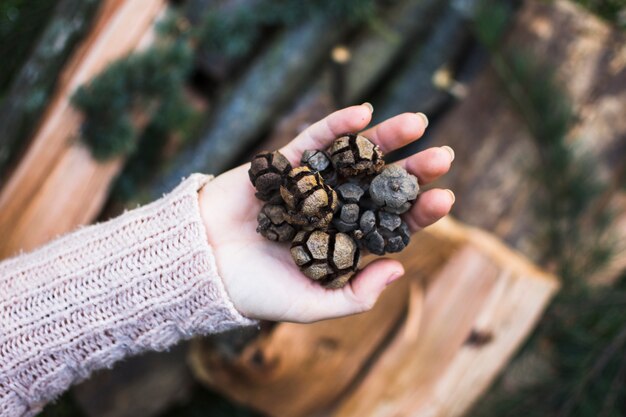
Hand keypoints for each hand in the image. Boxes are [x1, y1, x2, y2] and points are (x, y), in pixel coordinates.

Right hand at [199, 104, 454, 322]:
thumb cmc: (255, 291)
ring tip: (418, 122)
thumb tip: (399, 268)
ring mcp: (309, 185)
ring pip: (354, 158)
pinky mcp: (283, 164)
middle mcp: (332, 210)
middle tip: (443, 157)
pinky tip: (364, 113)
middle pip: (379, 187)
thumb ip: (354, 295)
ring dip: (384, 139)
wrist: (201, 264)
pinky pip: (313, 140)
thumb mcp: (310, 303)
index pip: (389, 225)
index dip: (418, 212)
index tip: (445, 198)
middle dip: (411, 172)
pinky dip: (337, 126)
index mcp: (342, 242)